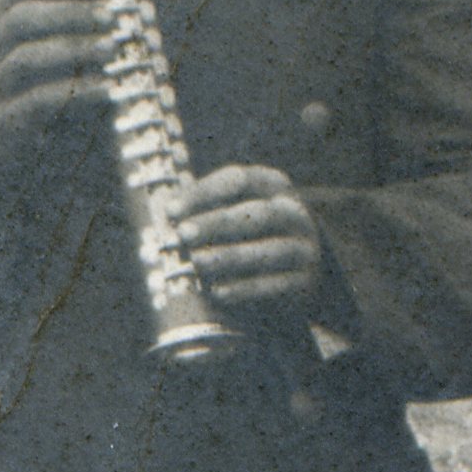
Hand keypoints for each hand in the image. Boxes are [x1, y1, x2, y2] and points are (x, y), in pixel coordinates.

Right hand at [0, 0, 112, 164]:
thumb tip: (127, 9)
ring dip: (75, 49)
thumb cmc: (34, 103)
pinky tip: (108, 90)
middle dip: (70, 12)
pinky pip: (35, 102)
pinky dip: (76, 92)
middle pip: (20, 18)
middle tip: (113, 16)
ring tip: (114, 50)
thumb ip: (72, 35)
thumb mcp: (47, 64)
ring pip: (24, 57)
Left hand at [162, 168, 325, 311]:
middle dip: (218, 223)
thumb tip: (165, 211)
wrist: (295, 269)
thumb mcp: (233, 209)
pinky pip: (277, 285)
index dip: (205, 192)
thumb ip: (204, 206)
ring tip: (196, 262)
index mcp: (275, 186)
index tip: (171, 210)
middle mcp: (296, 214)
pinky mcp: (306, 281)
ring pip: (270, 250)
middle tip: (183, 234)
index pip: (240, 180)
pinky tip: (218, 292)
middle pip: (259, 213)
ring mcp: (305, 248)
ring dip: (230, 256)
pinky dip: (246, 289)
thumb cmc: (248, 232)